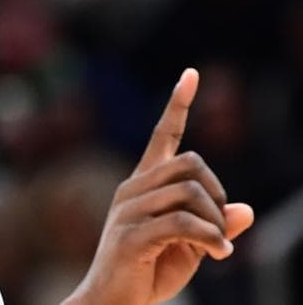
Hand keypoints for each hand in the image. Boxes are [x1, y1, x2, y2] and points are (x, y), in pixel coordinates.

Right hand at [64, 68, 253, 304]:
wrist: (111, 303)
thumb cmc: (148, 272)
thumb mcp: (191, 247)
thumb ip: (214, 226)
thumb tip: (246, 210)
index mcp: (144, 186)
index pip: (162, 136)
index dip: (178, 105)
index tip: (191, 74)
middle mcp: (133, 190)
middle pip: (190, 163)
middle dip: (217, 193)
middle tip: (220, 228)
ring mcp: (129, 210)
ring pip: (191, 192)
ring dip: (216, 223)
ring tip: (218, 249)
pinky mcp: (131, 234)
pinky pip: (183, 223)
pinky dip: (210, 238)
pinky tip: (218, 255)